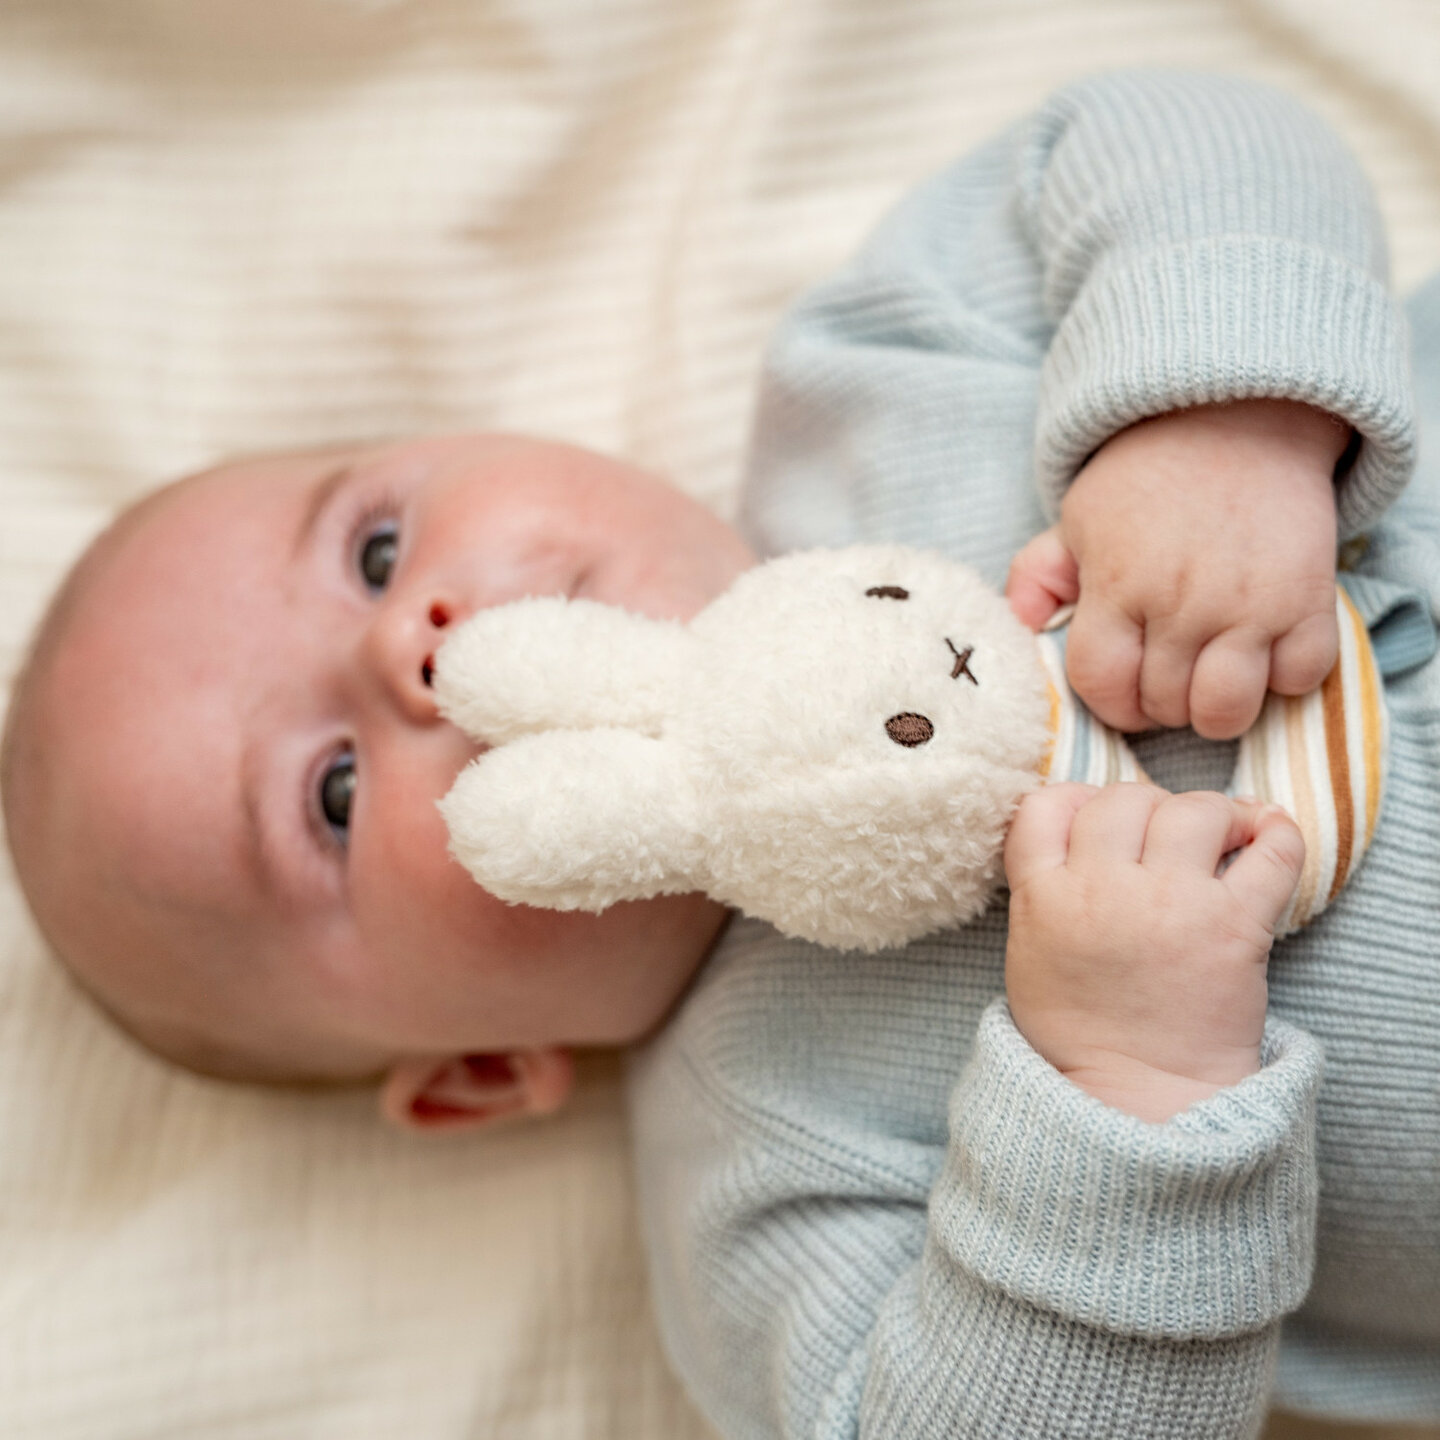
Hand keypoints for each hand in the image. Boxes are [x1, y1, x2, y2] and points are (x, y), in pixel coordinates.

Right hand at [1003, 783, 1304, 1121]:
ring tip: (1218, 837)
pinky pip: (1272, 852)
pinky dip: (1277, 832)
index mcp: (1044, 897)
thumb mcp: (1028, 952)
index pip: (1047, 805)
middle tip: (1162, 838)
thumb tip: (1078, 821)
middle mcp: (1104, 890)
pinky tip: (1268, 832)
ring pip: (1194, 810)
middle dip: (1145, 808)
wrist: (1140, 1097)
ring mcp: (1172, 904)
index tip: (1097, 820)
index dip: (1075, 800)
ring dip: (1210, 814)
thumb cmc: (1082, 1030)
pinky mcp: (1236, 927)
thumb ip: (1043, 886)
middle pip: (1124, 798)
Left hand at [1007, 400, 1348, 738]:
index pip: (1102, 684)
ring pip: (1227, 711)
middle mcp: (1183, 603)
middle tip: (1167, 672)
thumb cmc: (1147, 479)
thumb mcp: (1077, 518)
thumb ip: (1037, 575)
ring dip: (1215, 708)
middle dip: (1159, 703)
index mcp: (1118, 585)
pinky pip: (1300, 679)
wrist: (1238, 420)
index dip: (1109, 701)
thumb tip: (1021, 626)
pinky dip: (1284, 678)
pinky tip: (1264, 649)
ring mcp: (1250, 606)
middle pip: (1164, 705)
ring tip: (1211, 675)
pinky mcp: (1308, 600)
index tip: (1124, 688)